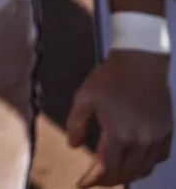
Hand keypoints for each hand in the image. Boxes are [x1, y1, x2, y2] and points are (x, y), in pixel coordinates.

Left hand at [66, 50, 172, 186]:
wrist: (141, 62)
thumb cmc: (109, 78)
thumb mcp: (84, 98)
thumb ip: (76, 123)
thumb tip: (73, 146)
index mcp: (118, 133)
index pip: (105, 168)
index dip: (92, 180)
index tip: (81, 184)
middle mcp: (140, 140)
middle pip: (125, 173)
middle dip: (108, 180)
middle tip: (95, 179)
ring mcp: (156, 137)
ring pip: (144, 169)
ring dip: (128, 175)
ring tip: (114, 173)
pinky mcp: (167, 131)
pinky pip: (159, 157)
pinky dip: (147, 163)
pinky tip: (137, 159)